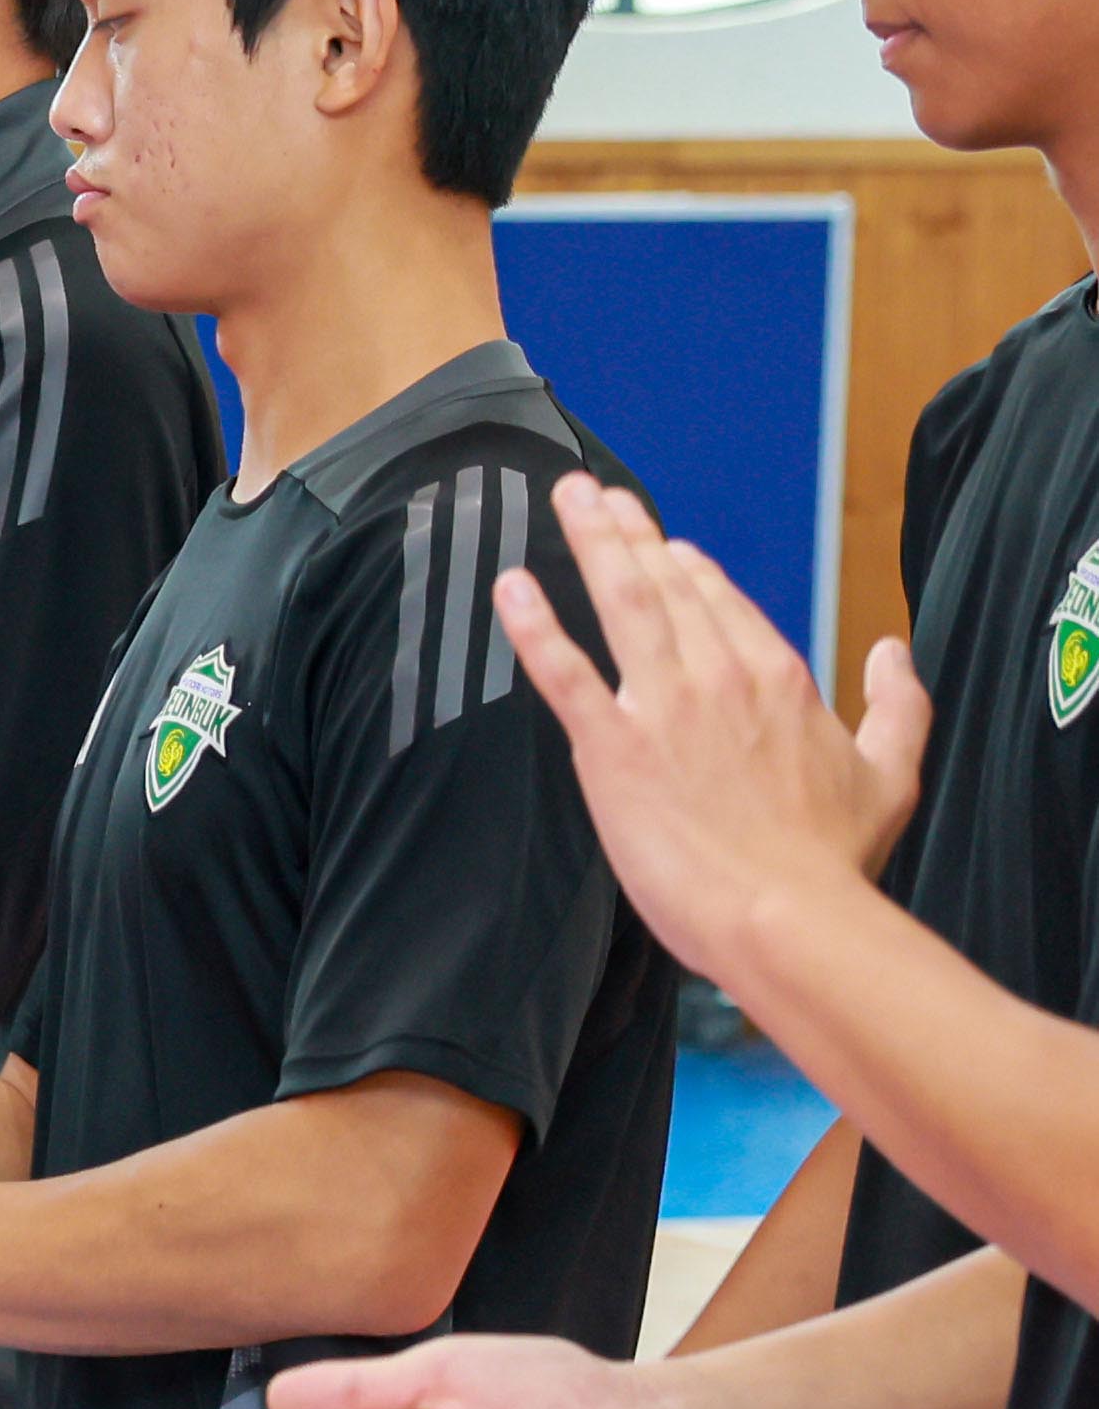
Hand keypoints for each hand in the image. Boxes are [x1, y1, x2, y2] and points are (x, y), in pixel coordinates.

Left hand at [486, 470, 930, 985]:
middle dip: (627, 534)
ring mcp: (665, 708)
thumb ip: (898, 704)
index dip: (689, 571)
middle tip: (591, 493)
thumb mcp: (894, 773)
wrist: (788, 914)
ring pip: (622, 604)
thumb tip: (894, 651)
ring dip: (591, 545)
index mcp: (780, 679)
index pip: (725, 605)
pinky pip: (566, 674)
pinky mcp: (614, 748)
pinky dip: (536, 627)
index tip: (664, 544)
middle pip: (667, 587)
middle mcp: (721, 677)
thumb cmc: (837, 859)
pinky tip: (510, 588)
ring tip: (563, 499)